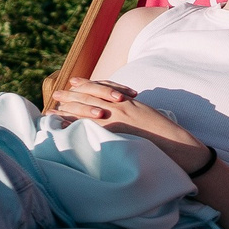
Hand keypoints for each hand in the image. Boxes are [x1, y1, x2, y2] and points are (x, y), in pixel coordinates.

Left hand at [51, 78, 194, 148]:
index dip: (85, 84)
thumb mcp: (145, 114)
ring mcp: (116, 121)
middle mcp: (119, 108)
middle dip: (70, 96)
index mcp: (126, 101)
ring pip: (85, 112)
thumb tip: (116, 108)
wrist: (176, 146)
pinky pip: (89, 129)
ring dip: (67, 111)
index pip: (101, 88)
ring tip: (52, 112)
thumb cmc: (164, 133)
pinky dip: (74, 127)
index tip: (72, 82)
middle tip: (56, 94)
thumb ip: (129, 109)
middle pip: (88, 97)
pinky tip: (63, 129)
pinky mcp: (115, 134)